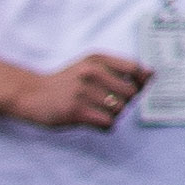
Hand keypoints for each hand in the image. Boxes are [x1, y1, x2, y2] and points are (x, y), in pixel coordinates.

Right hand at [16, 52, 152, 130]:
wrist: (32, 95)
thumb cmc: (67, 83)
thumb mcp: (90, 66)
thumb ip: (119, 69)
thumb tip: (152, 75)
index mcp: (97, 59)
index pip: (135, 68)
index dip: (140, 82)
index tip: (132, 89)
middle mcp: (91, 72)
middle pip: (131, 92)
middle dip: (125, 102)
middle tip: (108, 104)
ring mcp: (83, 92)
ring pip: (120, 109)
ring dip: (113, 115)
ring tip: (97, 111)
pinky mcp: (76, 112)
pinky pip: (107, 123)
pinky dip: (104, 125)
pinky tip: (93, 121)